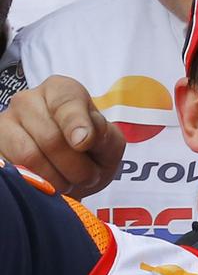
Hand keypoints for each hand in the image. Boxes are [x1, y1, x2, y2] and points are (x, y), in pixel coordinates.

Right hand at [0, 75, 124, 198]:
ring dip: (57, 179)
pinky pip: (13, 171)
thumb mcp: (109, 141)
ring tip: (70, 181)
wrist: (74, 173)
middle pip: (51, 138)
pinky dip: (36, 184)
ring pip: (29, 157)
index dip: (76, 125)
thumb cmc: (93, 150)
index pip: (66, 103)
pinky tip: (49, 184)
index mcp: (61, 90)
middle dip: (76, 167)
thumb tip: (82, 137)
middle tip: (89, 175)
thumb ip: (103, 134)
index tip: (84, 144)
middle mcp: (28, 100)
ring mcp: (5, 124)